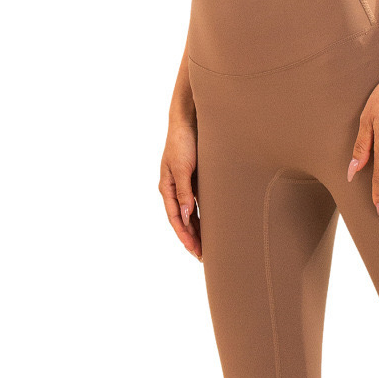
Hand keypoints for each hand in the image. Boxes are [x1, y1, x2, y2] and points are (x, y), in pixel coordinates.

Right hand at [158, 122, 201, 260]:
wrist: (189, 121)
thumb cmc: (183, 142)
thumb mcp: (183, 168)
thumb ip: (184, 192)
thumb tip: (185, 216)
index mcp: (167, 188)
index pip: (176, 219)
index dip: (185, 237)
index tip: (195, 251)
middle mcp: (175, 189)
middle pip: (183, 221)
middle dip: (192, 239)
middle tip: (203, 257)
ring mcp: (185, 186)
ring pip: (191, 215)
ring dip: (198, 231)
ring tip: (207, 247)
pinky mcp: (195, 181)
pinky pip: (198, 204)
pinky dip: (203, 217)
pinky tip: (211, 227)